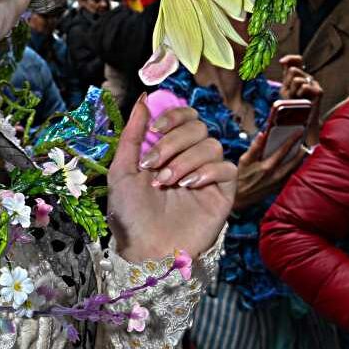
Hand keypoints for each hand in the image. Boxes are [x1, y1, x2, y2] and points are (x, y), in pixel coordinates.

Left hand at [107, 97, 235, 263]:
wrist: (146, 249)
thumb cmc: (130, 214)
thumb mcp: (121, 170)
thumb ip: (132, 134)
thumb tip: (143, 99)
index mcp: (165, 149)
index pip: (183, 116)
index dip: (173, 114)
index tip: (155, 128)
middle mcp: (188, 158)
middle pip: (198, 126)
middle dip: (173, 141)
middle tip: (154, 165)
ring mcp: (206, 175)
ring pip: (212, 144)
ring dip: (185, 159)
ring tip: (167, 182)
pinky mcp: (222, 194)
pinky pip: (228, 167)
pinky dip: (208, 171)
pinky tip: (188, 186)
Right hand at [232, 128, 304, 211]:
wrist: (241, 196)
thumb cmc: (241, 176)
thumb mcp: (244, 160)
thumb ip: (255, 147)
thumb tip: (262, 134)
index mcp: (267, 166)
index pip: (283, 150)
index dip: (292, 140)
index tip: (299, 132)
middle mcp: (276, 175)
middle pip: (295, 160)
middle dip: (303, 150)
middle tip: (308, 141)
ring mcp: (280, 182)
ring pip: (296, 169)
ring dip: (302, 159)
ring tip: (305, 150)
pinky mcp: (281, 187)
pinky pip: (293, 176)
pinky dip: (297, 168)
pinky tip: (298, 163)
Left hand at [278, 55, 323, 144]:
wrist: (302, 121)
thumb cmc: (292, 106)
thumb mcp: (285, 89)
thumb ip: (286, 75)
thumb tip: (283, 60)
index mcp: (299, 76)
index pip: (296, 61)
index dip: (290, 58)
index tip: (281, 62)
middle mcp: (308, 78)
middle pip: (293, 70)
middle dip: (287, 83)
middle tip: (291, 95)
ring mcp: (315, 85)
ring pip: (297, 79)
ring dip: (293, 90)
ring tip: (296, 99)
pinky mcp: (319, 92)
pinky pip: (304, 86)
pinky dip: (299, 94)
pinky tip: (301, 100)